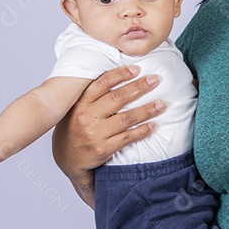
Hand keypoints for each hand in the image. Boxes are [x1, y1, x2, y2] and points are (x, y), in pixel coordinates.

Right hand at [51, 66, 163, 182]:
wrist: (67, 158)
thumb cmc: (74, 129)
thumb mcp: (76, 108)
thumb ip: (91, 94)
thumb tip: (116, 75)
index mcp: (80, 103)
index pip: (102, 83)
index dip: (121, 74)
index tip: (137, 69)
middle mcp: (86, 116)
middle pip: (117, 98)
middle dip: (139, 87)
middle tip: (155, 80)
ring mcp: (95, 133)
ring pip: (126, 118)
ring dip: (147, 110)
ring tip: (162, 104)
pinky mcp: (103, 149)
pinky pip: (127, 137)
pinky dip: (142, 131)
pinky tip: (153, 125)